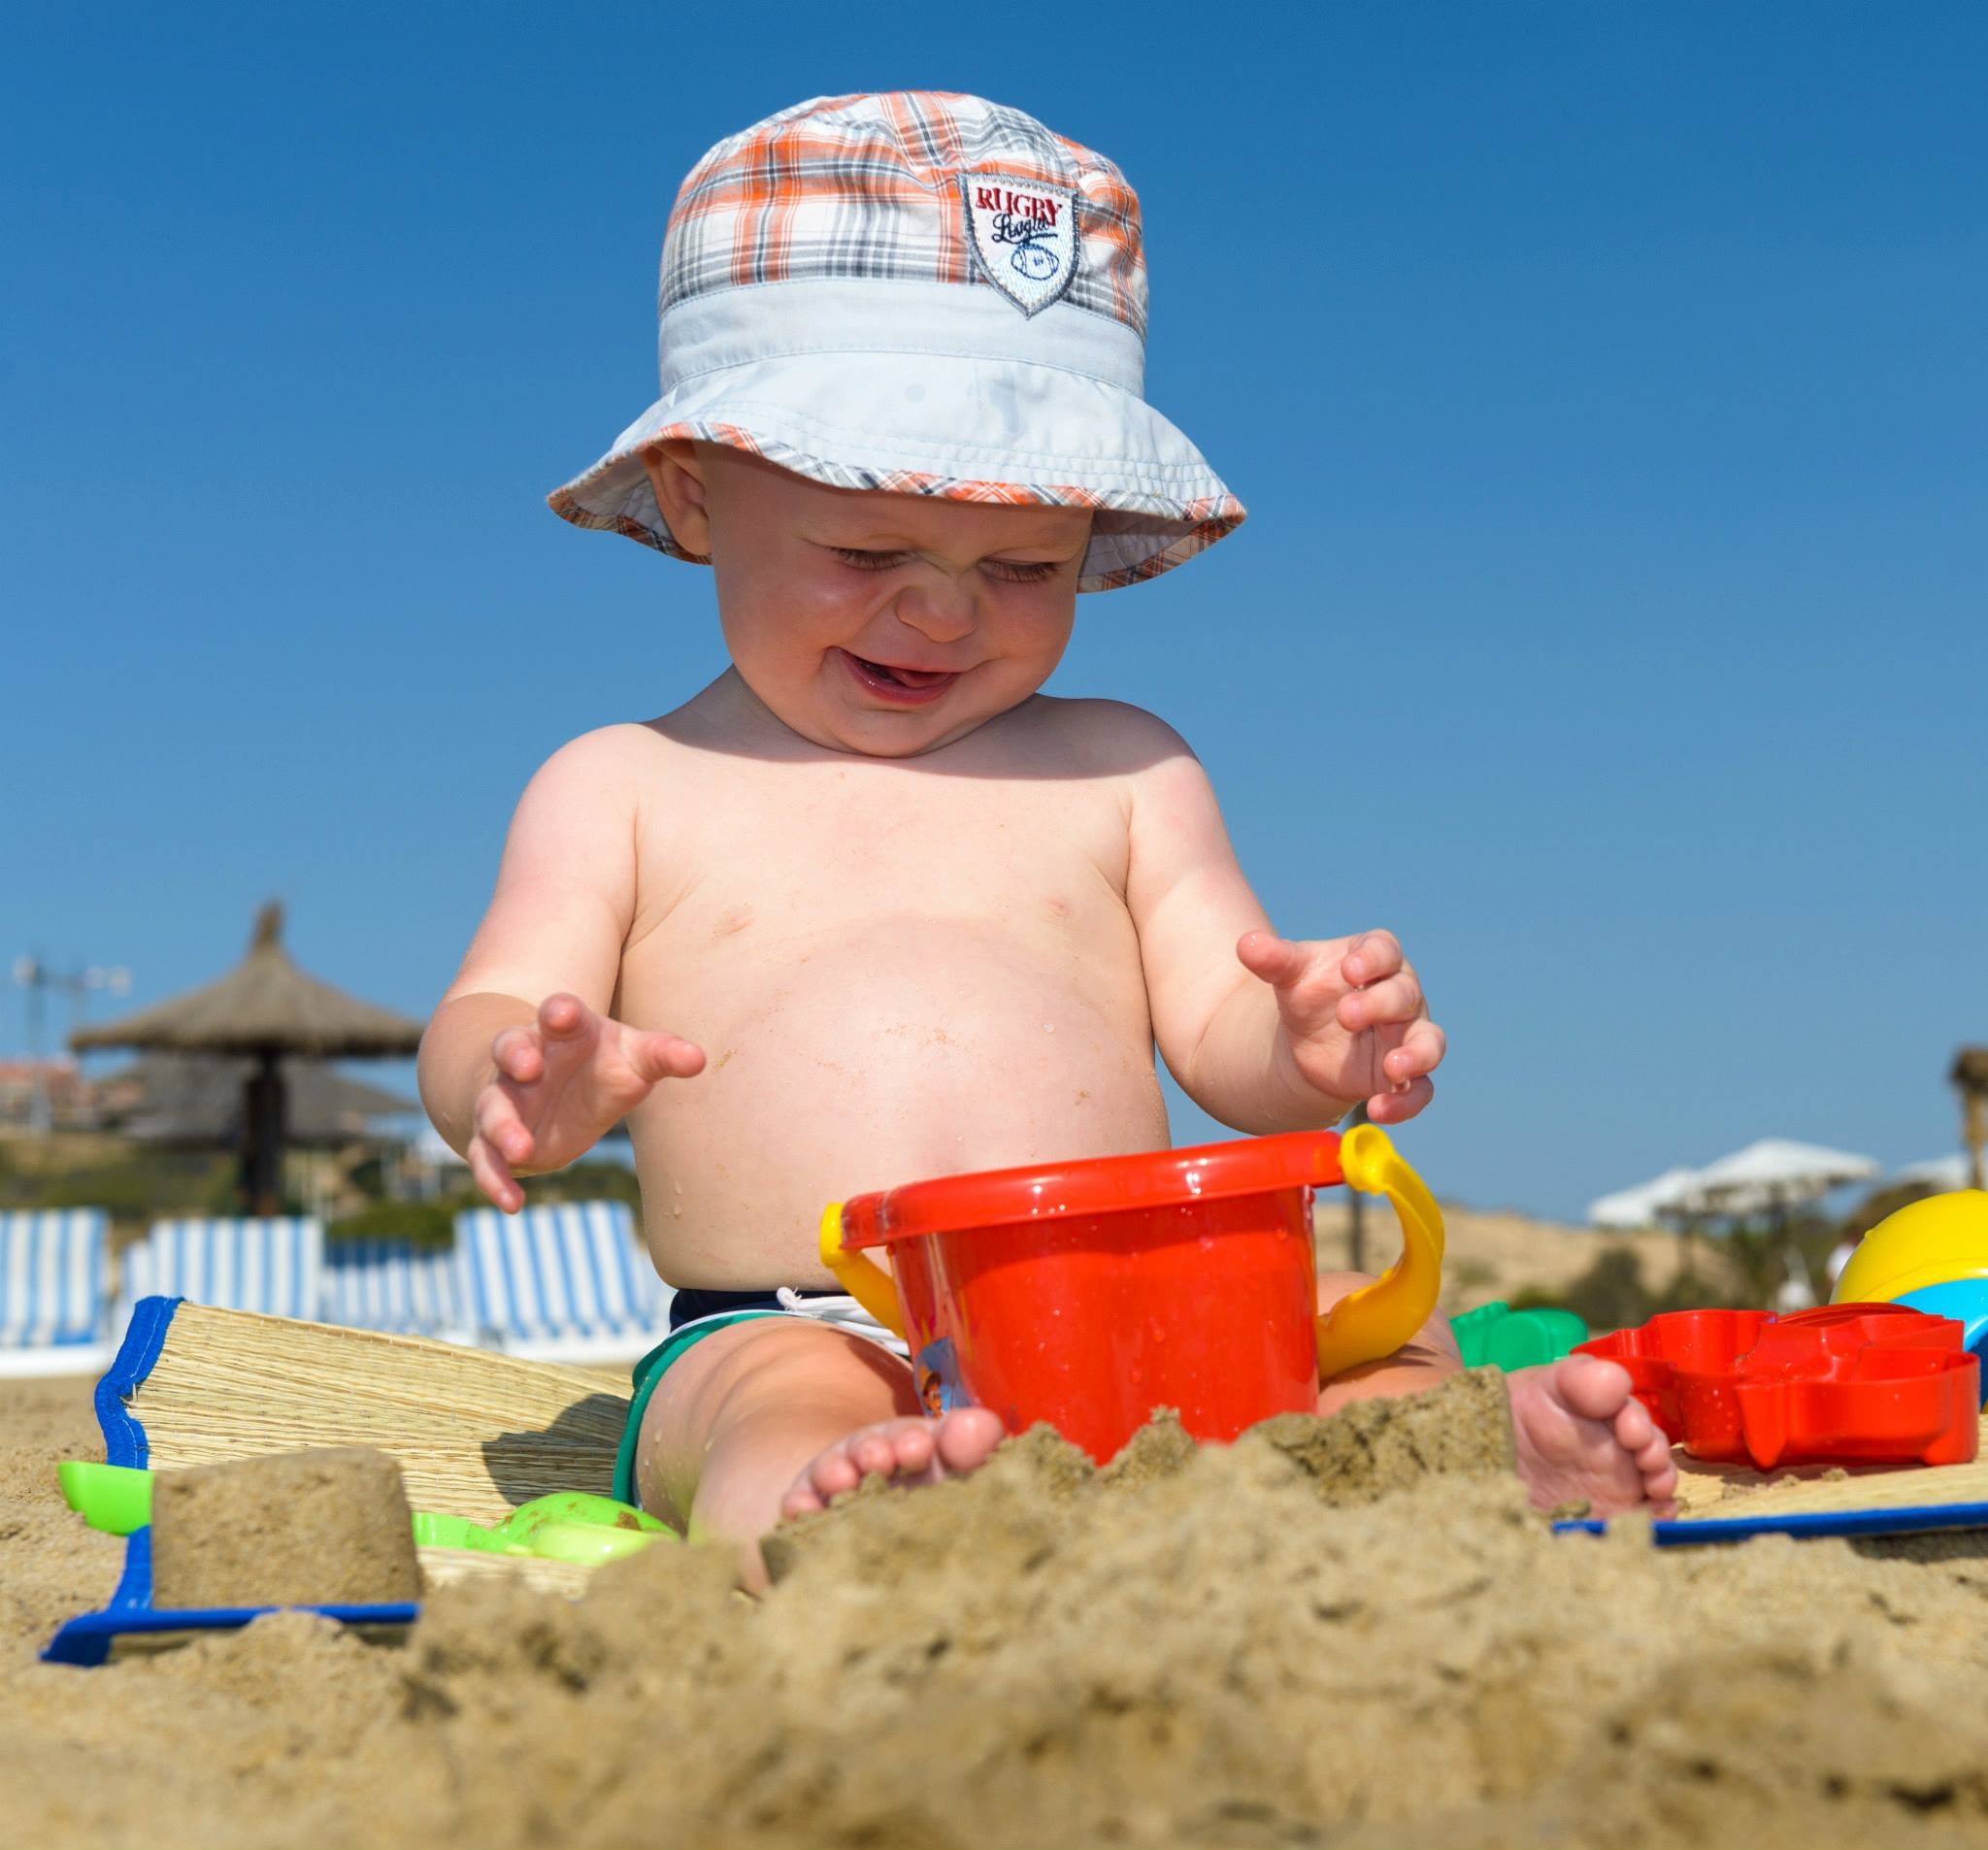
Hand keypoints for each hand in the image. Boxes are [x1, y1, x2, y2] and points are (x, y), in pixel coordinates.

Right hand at [468, 993, 704, 1210]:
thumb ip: (663, 1055)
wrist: (555, 1092)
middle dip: (515, 1055)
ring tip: (521, 1148)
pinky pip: (485, 1158)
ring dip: (503, 1127)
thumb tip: (698, 1059)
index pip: (557, 1012)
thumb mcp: (635, 1057)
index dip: (560, 1011)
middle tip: (527, 1067)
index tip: (563, 1014)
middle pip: (509, 1048)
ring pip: (493, 1107)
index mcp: (562, 1031)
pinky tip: (512, 1204)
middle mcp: (525, 1059)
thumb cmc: (601, 1064)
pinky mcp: (496, 1139)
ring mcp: (506, 1098)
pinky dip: (495, 1179)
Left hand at [1236, 929, 1444, 1124]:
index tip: (1350, 969)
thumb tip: (1246, 944)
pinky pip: (1420, 1091)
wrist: (1306, 1041)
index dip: (1372, 958)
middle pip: (1404, 995)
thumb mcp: (1289, 975)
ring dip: (1417, 1055)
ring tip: (1393, 1068)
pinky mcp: (1404, 1076)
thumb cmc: (1308, 994)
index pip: (1384, 950)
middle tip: (1346, 1015)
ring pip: (1429, 1043)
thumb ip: (1273, 959)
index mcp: (1375, 959)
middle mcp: (1401, 995)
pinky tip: (1379, 1110)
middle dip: (1380, 1004)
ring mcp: (1408, 1036)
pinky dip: (1405, 1103)